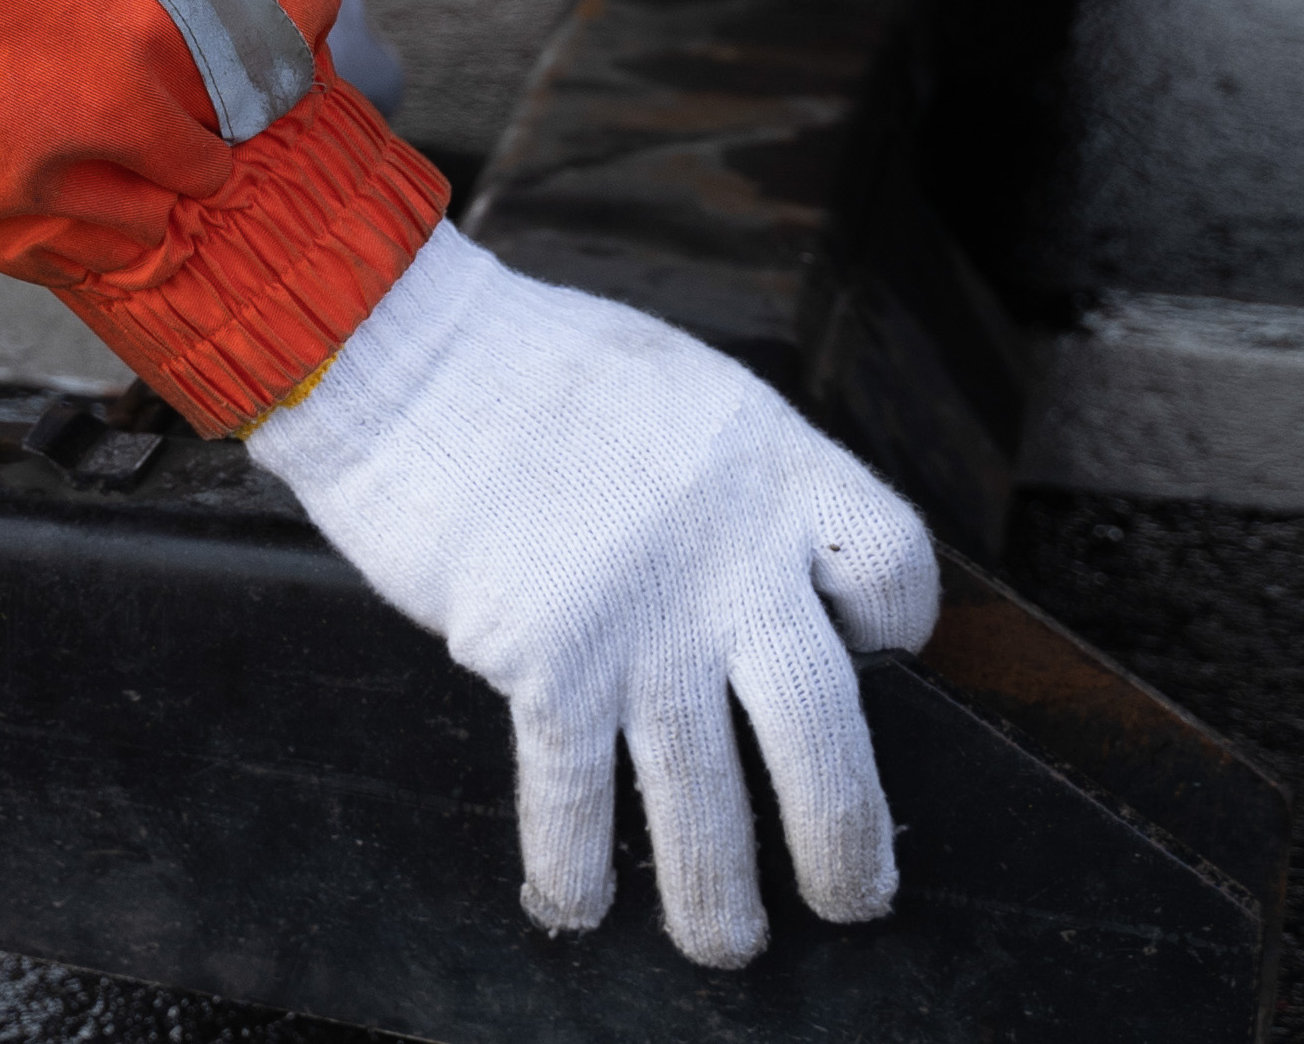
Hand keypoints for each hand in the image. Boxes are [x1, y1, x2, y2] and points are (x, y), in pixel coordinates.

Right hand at [243, 225, 940, 963]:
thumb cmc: (537, 371)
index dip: (894, 625)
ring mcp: (642, 620)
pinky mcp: (548, 662)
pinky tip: (575, 906)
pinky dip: (576, 869)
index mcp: (778, 471)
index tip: (867, 650)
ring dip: (719, 897)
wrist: (410, 358)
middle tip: (857, 897)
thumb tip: (777, 578)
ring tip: (730, 945)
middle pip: (822, 731)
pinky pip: (576, 799)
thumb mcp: (687, 396)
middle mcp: (729, 558)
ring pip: (706, 801)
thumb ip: (743, 487)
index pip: (892, 571)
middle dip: (844, 841)